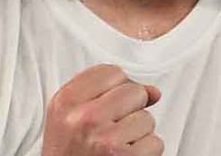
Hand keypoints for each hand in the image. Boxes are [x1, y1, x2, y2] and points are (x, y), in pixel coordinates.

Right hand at [41, 64, 163, 155]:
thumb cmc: (70, 155)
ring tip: (115, 149)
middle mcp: (83, 118)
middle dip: (131, 111)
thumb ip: (106, 95)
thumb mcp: (71, 119)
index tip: (110, 105)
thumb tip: (153, 92)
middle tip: (111, 131)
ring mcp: (104, 138)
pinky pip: (155, 143)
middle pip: (133, 92)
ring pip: (147, 119)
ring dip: (138, 136)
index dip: (118, 88)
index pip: (111, 72)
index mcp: (65, 102)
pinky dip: (146, 154)